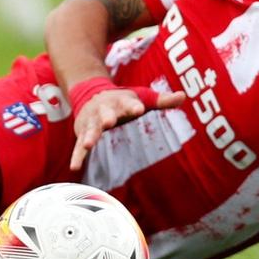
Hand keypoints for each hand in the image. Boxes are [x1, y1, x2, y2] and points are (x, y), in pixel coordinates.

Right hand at [69, 81, 187, 171]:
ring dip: (89, 136)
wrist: (90, 92)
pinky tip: (74, 167)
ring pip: (90, 129)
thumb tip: (184, 96)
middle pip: (105, 113)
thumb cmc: (122, 100)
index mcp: (120, 101)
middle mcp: (104, 110)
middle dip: (106, 117)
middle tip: (108, 121)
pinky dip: (76, 155)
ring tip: (88, 144)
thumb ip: (162, 100)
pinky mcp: (83, 132)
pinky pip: (78, 145)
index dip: (133, 106)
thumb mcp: (142, 97)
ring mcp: (92, 121)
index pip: (128, 103)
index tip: (138, 108)